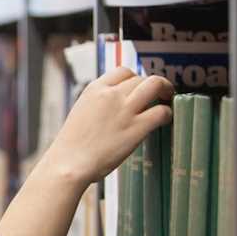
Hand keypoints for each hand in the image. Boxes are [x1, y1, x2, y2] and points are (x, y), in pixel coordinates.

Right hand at [42, 67, 174, 185]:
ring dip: (165, 90)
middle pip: (140, 78)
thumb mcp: (81, 113)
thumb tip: (112, 107)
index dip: (135, 78)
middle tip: (158, 94)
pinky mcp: (137, 128)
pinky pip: (161, 111)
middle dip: (151, 85)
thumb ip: (98, 104)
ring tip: (167, 99)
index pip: (122, 71)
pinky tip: (165, 120)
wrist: (69, 163)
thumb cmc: (71, 146)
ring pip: (155, 85)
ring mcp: (125, 110)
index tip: (138, 87)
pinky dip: (167, 113)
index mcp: (94, 89)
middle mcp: (111, 95)